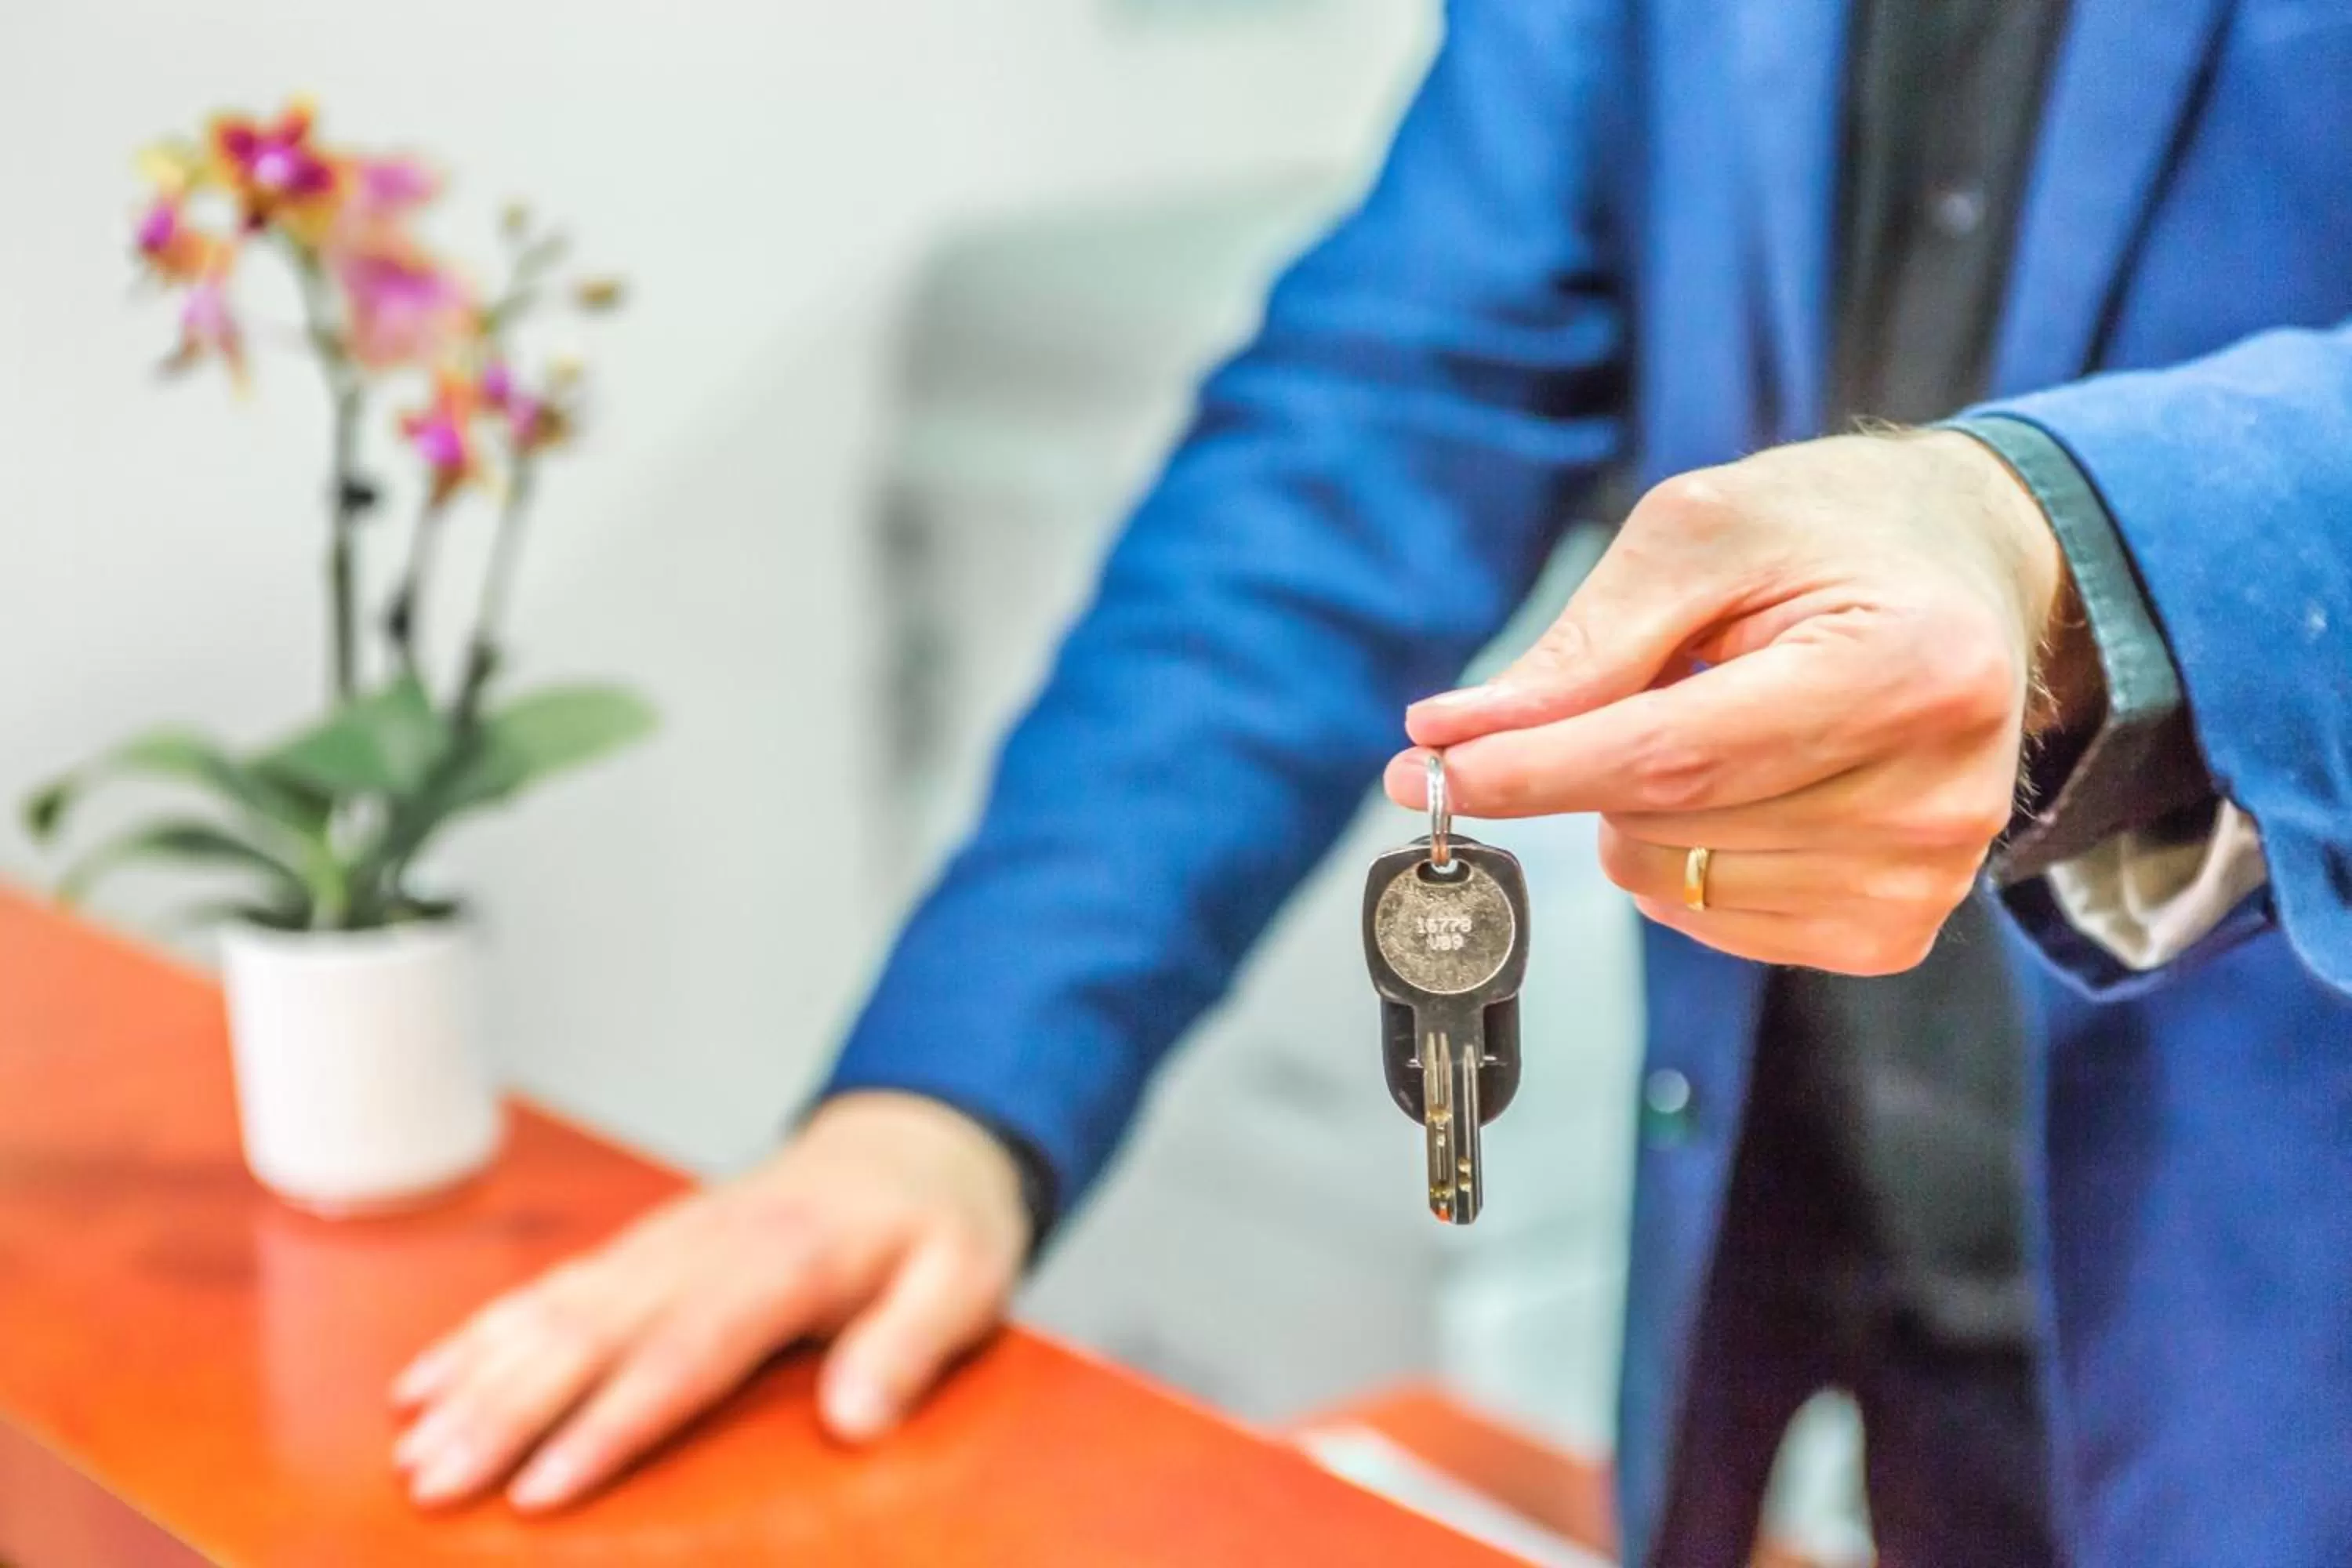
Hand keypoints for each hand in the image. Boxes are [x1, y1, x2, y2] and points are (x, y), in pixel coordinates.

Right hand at [389, 1091, 1029, 1511]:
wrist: (913, 1142)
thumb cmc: (940, 1225)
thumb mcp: (966, 1280)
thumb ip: (912, 1346)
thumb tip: (856, 1423)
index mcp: (786, 1259)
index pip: (685, 1352)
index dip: (610, 1424)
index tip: (542, 1489)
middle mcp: (707, 1246)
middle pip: (592, 1334)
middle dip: (506, 1412)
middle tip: (435, 1485)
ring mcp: (666, 1242)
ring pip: (553, 1311)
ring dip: (478, 1380)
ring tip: (411, 1451)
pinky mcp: (645, 1248)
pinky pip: (551, 1289)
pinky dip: (481, 1336)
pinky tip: (424, 1384)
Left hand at [1388, 430, 2092, 974]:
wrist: (1970, 572)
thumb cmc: (1830, 534)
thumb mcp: (1701, 533)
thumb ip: (1582, 645)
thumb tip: (1451, 738)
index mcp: (1905, 669)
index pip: (1670, 759)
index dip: (1530, 771)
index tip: (1420, 771)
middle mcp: (1935, 793)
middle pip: (1662, 823)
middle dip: (1589, 765)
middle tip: (1648, 679)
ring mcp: (1926, 876)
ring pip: (1671, 881)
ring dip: (1645, 808)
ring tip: (1730, 715)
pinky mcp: (1897, 928)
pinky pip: (1712, 921)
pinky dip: (1688, 857)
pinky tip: (1752, 782)